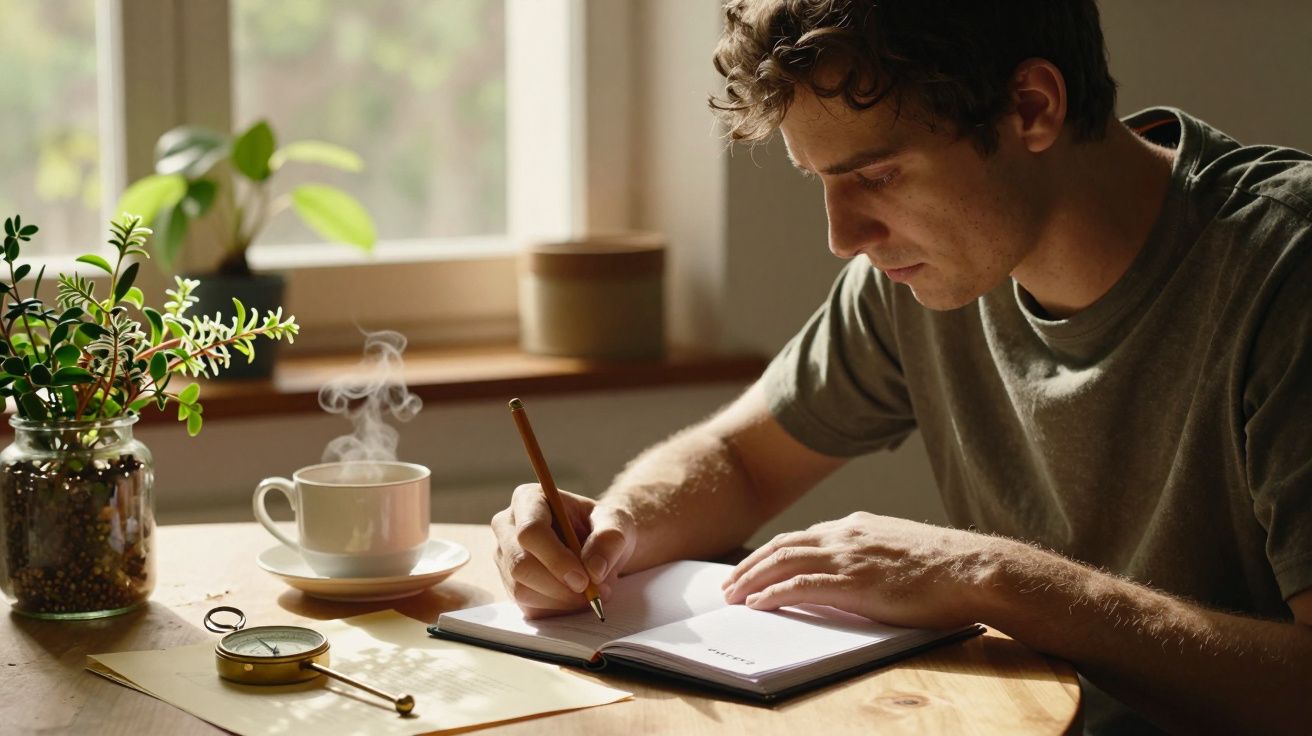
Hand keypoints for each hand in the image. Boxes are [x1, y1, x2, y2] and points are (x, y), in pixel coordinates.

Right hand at [491, 484, 636, 617]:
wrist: (597, 545)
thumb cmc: (602, 527)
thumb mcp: (616, 523)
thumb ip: (609, 539)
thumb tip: (594, 570)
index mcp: (528, 500)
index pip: (530, 531)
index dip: (556, 558)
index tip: (584, 579)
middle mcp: (507, 527)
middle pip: (520, 564)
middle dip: (559, 585)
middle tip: (592, 591)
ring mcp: (505, 558)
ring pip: (522, 590)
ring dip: (561, 599)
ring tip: (591, 592)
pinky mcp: (510, 585)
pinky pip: (528, 606)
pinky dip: (558, 608)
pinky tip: (576, 597)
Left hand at [721, 512, 1000, 628]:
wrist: (974, 569)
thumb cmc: (947, 568)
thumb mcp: (900, 549)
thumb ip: (871, 553)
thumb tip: (853, 573)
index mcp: (858, 526)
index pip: (802, 536)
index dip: (772, 553)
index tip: (753, 567)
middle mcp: (846, 534)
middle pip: (782, 546)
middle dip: (750, 565)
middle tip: (728, 584)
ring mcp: (848, 557)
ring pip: (783, 562)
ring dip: (751, 580)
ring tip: (732, 596)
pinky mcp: (854, 583)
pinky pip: (800, 586)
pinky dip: (773, 593)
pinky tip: (757, 604)